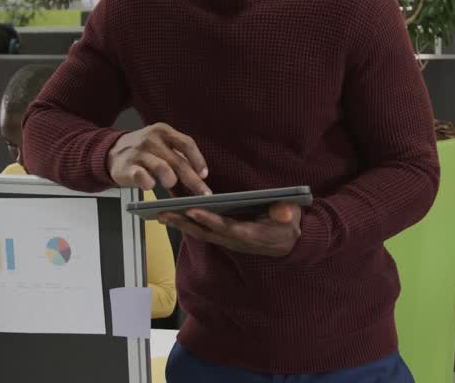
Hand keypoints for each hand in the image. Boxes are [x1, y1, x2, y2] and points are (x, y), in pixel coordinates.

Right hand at [107, 123, 210, 194]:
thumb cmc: (144, 151)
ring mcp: (138, 152)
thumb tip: (200, 178)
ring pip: (163, 168)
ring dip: (171, 180)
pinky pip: (142, 177)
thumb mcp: (162, 145)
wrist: (112, 152)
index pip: (186, 143)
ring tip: (170, 184)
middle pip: (178, 161)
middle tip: (203, 194)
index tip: (204, 174)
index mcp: (163, 132)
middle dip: (193, 180)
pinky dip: (149, 184)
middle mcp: (151, 139)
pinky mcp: (127, 167)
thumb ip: (178, 157)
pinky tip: (151, 186)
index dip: (198, 160)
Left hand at [161, 203, 301, 257]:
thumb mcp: (292, 216)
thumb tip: (283, 211)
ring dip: (181, 225)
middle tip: (164, 213)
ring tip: (162, 214)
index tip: (193, 211)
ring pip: (202, 234)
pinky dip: (189, 224)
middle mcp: (236, 240)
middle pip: (206, 232)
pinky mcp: (226, 238)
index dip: (210, 220)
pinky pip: (204, 232)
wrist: (291, 243)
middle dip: (184, 223)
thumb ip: (286, 213)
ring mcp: (230, 241)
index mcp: (251, 234)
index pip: (227, 227)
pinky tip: (176, 216)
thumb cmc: (289, 225)